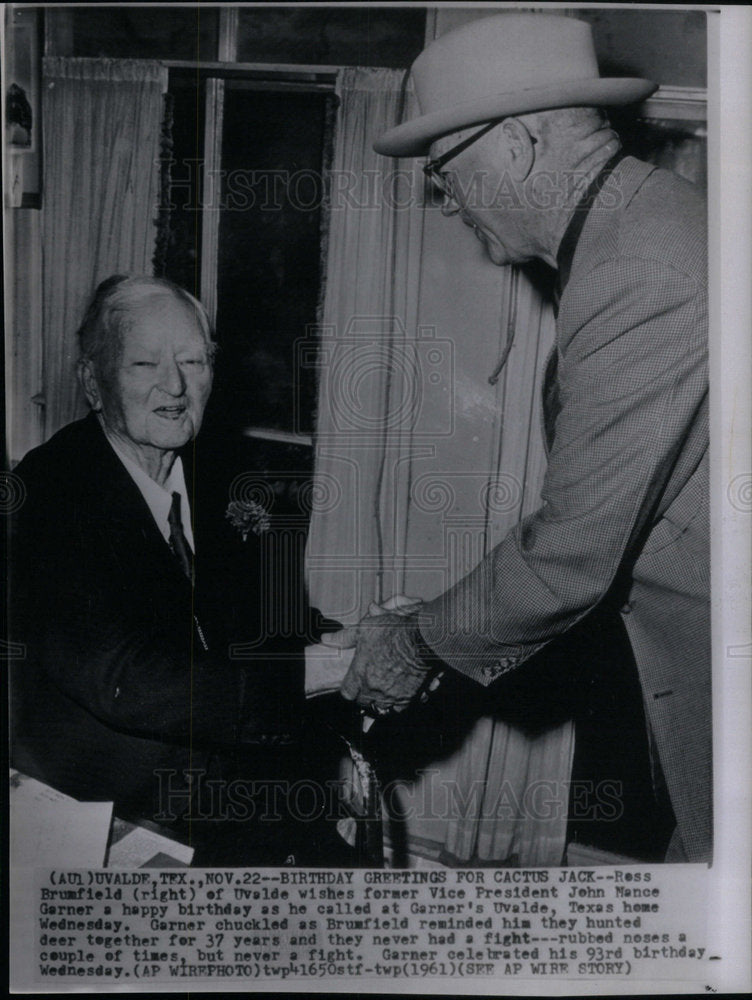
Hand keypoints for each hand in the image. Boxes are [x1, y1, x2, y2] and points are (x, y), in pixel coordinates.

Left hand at [322, 596, 438, 713]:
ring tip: (384, 691)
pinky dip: (397, 703)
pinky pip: (398, 708)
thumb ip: (344, 637)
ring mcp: (390, 695)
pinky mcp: (406, 697)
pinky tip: (398, 694)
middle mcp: (372, 688)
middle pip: (363, 702)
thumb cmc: (392, 632)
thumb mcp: (364, 629)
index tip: (354, 684)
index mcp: (359, 674)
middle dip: (365, 695)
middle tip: (371, 685)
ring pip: (380, 707)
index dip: (350, 689)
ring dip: (380, 701)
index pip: (347, 693)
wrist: (420, 639)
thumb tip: (325, 639)